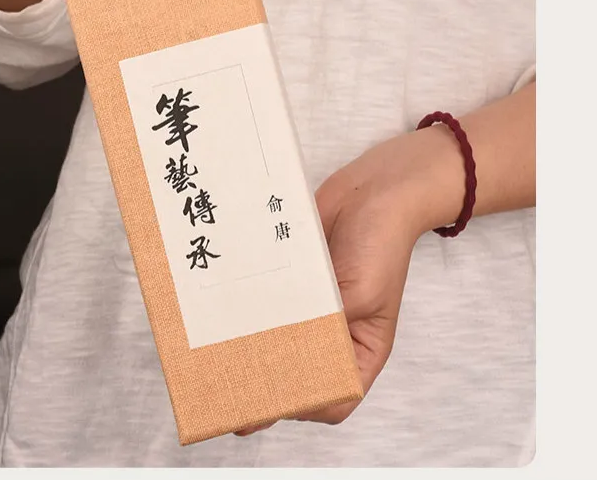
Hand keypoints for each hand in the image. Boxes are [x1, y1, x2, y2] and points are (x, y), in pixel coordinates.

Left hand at [235, 122, 465, 435]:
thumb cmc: (381, 244)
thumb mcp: (361, 293)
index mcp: (361, 347)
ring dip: (250, 344)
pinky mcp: (293, 279)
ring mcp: (311, 305)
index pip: (335, 394)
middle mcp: (334, 332)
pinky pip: (269, 299)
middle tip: (225, 390)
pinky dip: (249, 307)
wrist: (373, 189)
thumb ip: (325, 324)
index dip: (304, 406)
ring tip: (215, 357)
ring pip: (278, 334)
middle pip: (298, 368)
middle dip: (264, 381)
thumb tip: (282, 348)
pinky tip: (222, 311)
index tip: (267, 408)